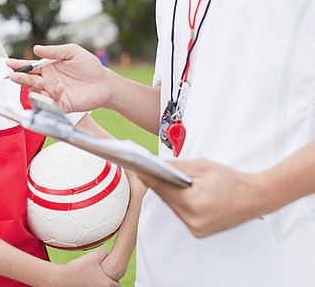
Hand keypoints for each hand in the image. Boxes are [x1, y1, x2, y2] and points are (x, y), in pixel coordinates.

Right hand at [7, 44, 112, 112]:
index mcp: (47, 68)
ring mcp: (53, 94)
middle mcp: (47, 81)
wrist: (104, 83)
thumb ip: (54, 51)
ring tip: (39, 80)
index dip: (18, 65)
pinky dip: (52, 95)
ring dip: (34, 87)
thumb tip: (36, 49)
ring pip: (36, 93)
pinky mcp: (61, 105)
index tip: (9, 63)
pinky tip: (59, 87)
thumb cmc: (88, 66)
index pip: (29, 67)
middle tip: (14, 75)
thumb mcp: (72, 52)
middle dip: (20, 78)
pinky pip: (50, 103)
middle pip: (28, 81)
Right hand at [57, 248, 119, 286]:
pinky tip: (86, 279)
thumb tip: (106, 252)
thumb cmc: (78, 268)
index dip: (116, 279)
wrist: (62, 278)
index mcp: (106, 283)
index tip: (112, 274)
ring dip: (100, 283)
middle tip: (103, 275)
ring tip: (94, 276)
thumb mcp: (93, 256)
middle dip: (109, 282)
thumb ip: (103, 252)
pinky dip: (92, 284)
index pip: (118, 285)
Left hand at [137, 159, 264, 236]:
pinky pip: (182, 214)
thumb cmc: (232, 181)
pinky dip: (179, 203)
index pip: (163, 189)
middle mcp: (194, 220)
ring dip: (169, 194)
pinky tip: (177, 191)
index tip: (137, 169)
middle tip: (146, 170)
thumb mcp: (202, 167)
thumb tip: (156, 163)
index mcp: (194, 204)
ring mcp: (197, 228)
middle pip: (167, 199)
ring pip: (173, 207)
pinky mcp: (199, 231)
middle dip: (159, 184)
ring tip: (160, 179)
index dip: (149, 178)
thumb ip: (177, 167)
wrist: (257, 197)